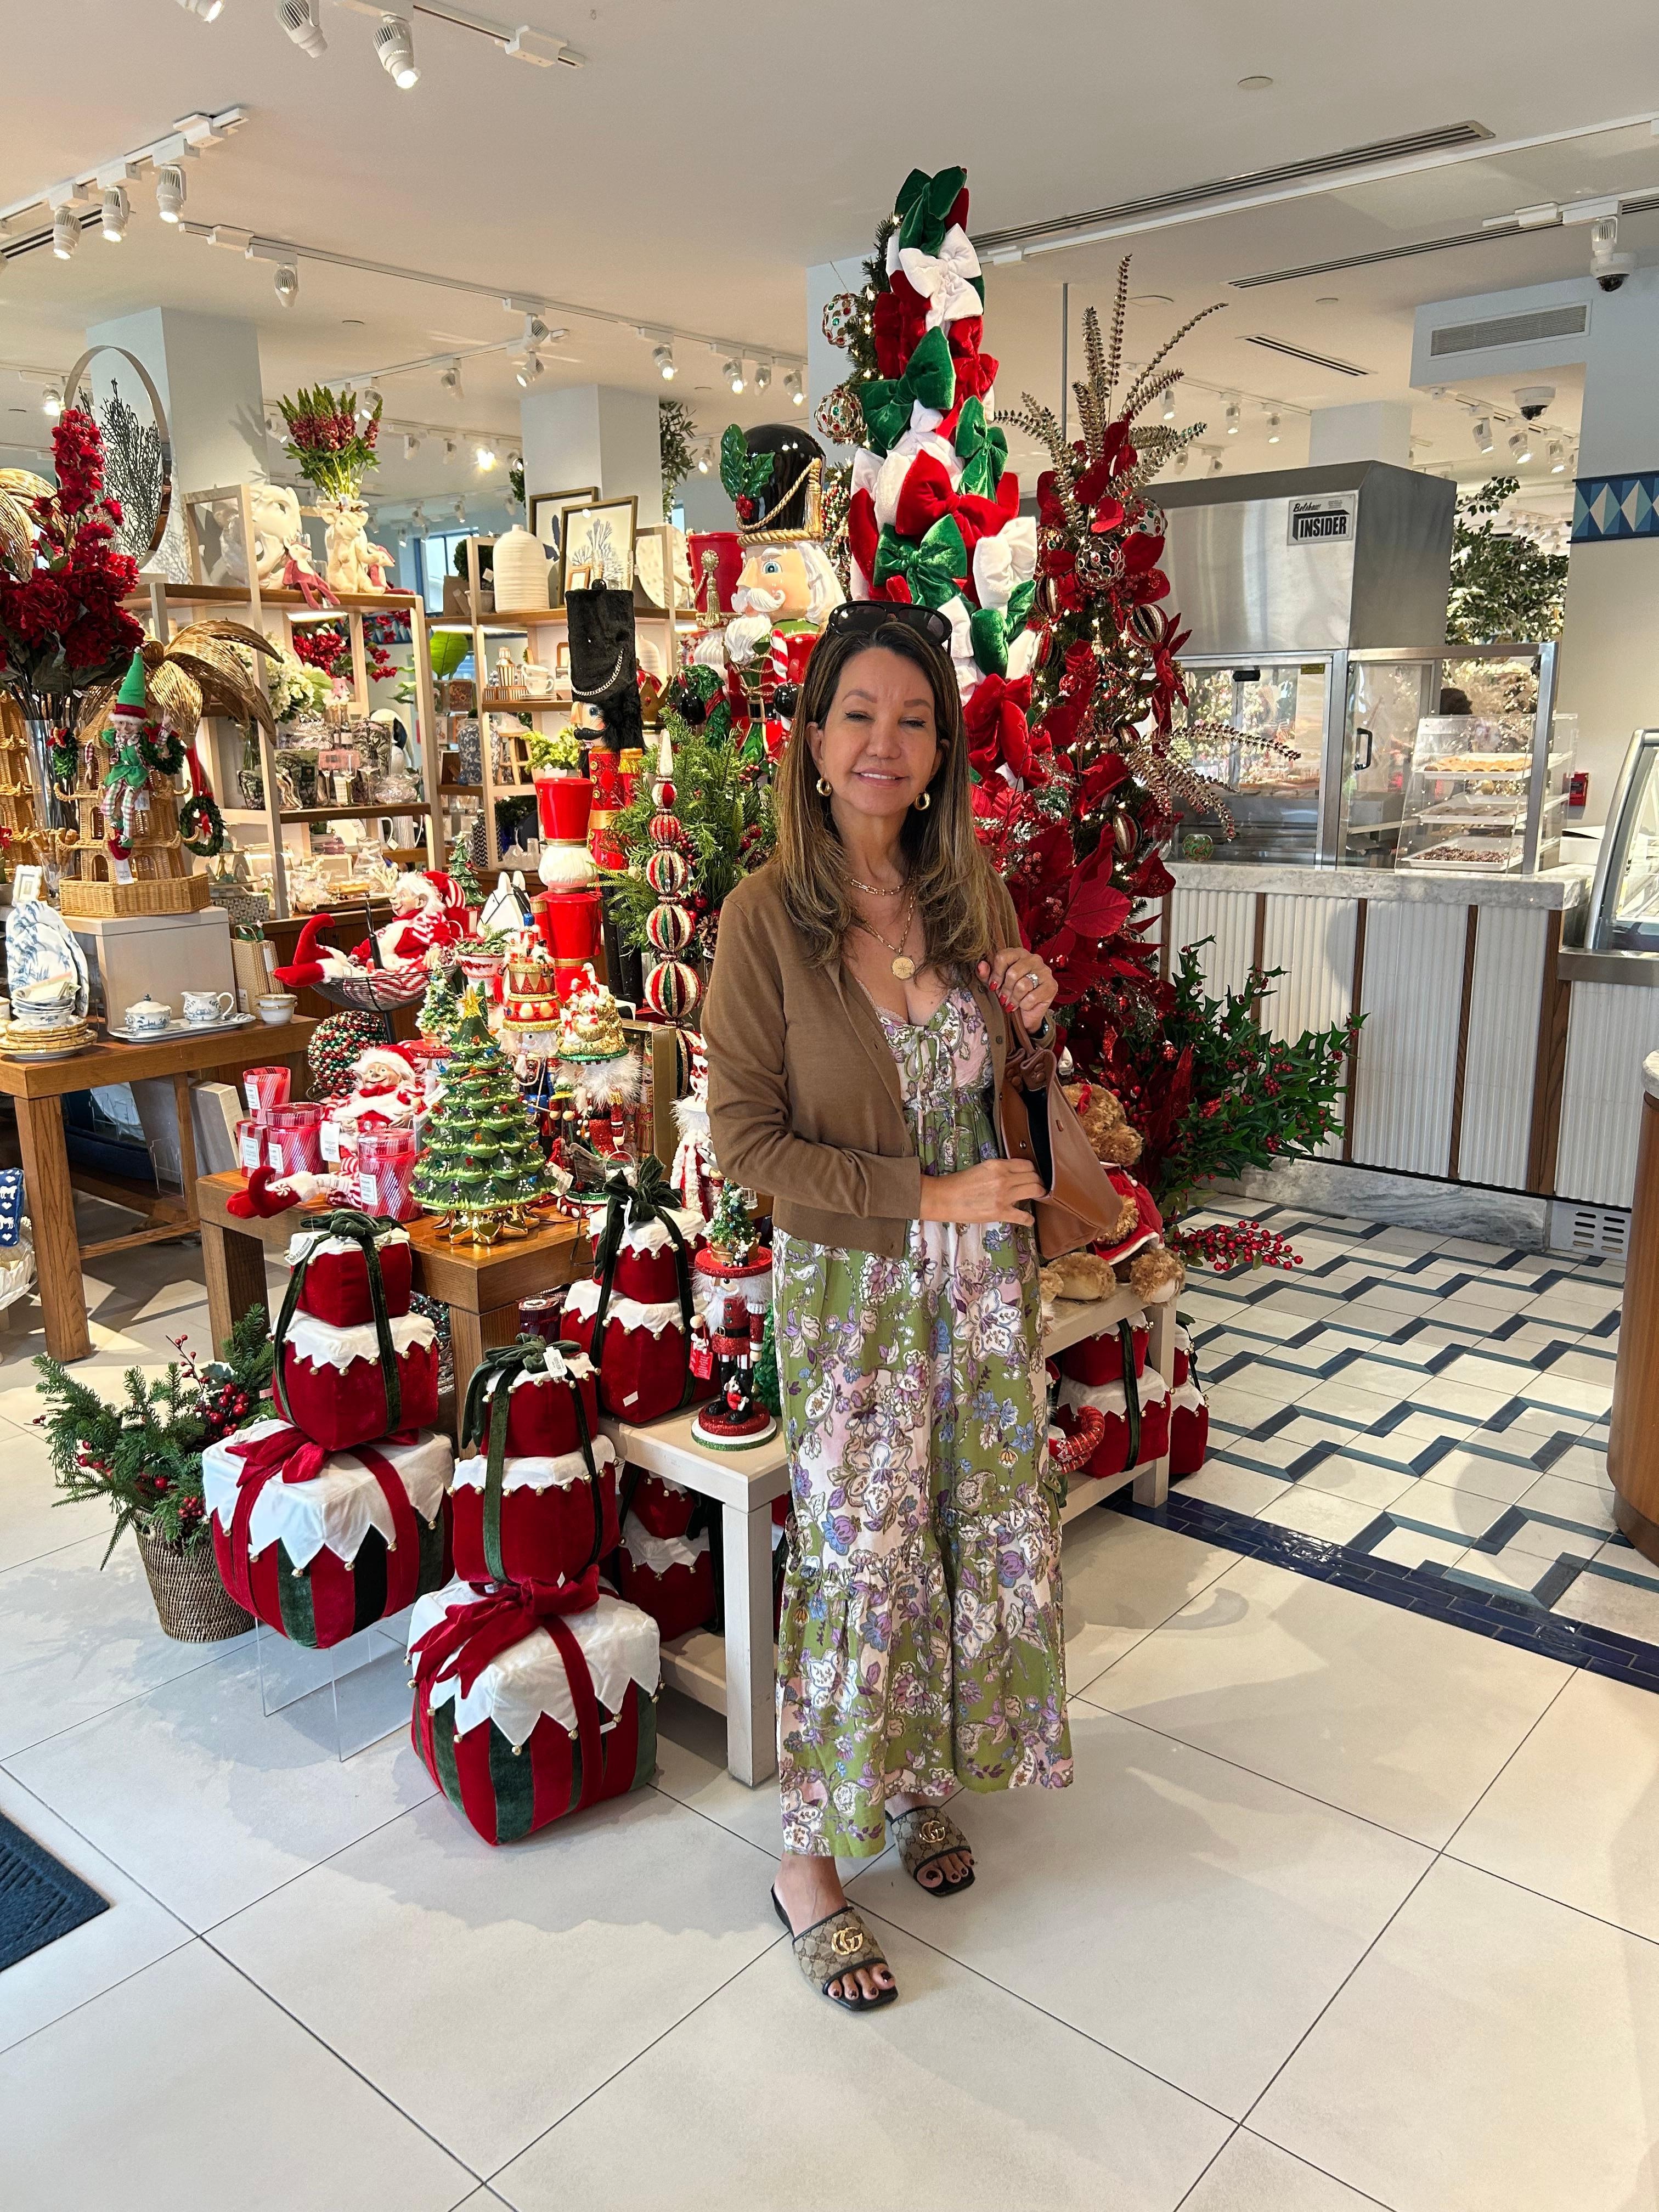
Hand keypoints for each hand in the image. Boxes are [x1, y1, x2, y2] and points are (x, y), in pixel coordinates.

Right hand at [921, 1158, 1046, 1225]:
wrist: (944, 1198)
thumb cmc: (959, 1183)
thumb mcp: (982, 1168)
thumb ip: (1000, 1168)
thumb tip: (1015, 1173)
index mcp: (998, 1165)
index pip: (1027, 1165)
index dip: (1032, 1170)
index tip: (1032, 1175)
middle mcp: (1003, 1178)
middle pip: (1034, 1177)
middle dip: (1038, 1181)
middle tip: (1036, 1186)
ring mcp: (1003, 1196)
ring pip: (1035, 1191)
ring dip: (1038, 1194)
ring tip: (1035, 1197)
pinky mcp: (1000, 1213)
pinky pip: (1024, 1217)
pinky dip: (1029, 1219)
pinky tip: (1028, 1219)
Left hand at [979, 948, 1056, 1034]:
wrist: (1026, 1014)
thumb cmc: (1011, 994)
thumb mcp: (996, 983)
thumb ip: (986, 974)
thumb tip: (981, 965)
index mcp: (1018, 953)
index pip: (1003, 957)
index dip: (996, 974)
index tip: (994, 985)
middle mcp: (1033, 959)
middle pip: (1012, 972)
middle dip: (1005, 990)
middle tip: (1004, 998)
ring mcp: (1044, 971)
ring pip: (1022, 985)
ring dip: (1015, 998)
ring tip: (1013, 1002)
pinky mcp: (1051, 986)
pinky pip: (1032, 997)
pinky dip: (1025, 1005)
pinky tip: (1024, 1005)